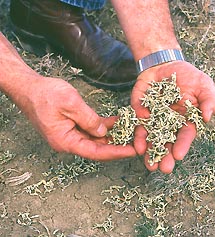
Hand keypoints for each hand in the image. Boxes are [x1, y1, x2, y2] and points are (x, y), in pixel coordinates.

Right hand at [15, 75, 136, 160]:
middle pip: (98, 148)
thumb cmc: (44, 95)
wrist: (28, 87)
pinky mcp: (73, 126)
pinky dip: (104, 126)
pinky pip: (92, 129)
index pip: (96, 152)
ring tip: (132, 131)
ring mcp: (71, 134)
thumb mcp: (70, 103)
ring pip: (97, 139)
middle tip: (138, 141)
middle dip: (118, 145)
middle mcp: (69, 142)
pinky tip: (118, 121)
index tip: (133, 151)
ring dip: (113, 135)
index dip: (116, 152)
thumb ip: (88, 119)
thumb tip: (103, 131)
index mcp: (66, 141)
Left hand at [131, 61, 214, 172]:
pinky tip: (138, 146)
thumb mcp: (204, 84)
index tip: (178, 156)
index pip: (185, 135)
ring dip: (149, 150)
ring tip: (148, 164)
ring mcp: (154, 119)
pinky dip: (138, 135)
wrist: (165, 64)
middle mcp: (169, 124)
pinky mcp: (140, 112)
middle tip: (161, 169)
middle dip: (164, 155)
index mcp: (186, 120)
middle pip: (167, 142)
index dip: (182, 145)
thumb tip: (209, 117)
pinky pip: (138, 124)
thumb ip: (210, 101)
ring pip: (151, 138)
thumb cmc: (188, 75)